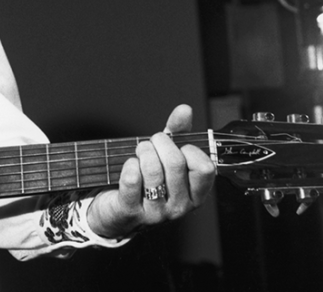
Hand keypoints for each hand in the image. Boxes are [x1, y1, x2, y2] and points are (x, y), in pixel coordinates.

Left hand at [86, 104, 215, 238]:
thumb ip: (178, 133)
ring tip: (139, 152)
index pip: (205, 168)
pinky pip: (132, 180)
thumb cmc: (145, 181)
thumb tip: (185, 110)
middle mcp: (180, 207)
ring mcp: (157, 212)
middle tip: (151, 143)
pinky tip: (129, 166)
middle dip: (159, 144)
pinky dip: (128, 165)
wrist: (117, 210)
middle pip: (176, 163)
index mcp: (195, 194)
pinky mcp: (132, 212)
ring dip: (142, 152)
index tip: (177, 146)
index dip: (189, 149)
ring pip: (153, 170)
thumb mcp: (165, 156)